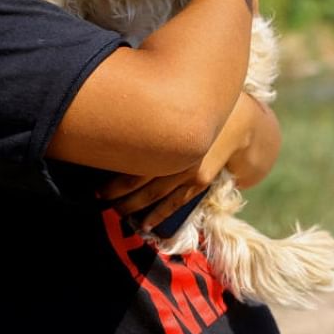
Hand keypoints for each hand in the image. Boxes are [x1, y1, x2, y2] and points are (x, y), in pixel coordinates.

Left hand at [98, 92, 278, 229]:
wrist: (237, 122)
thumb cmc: (198, 111)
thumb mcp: (174, 108)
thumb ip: (150, 119)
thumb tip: (119, 129)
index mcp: (166, 136)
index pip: (131, 164)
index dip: (113, 180)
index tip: (96, 189)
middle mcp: (176, 155)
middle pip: (138, 181)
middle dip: (117, 195)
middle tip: (100, 201)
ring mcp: (189, 170)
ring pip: (154, 194)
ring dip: (134, 207)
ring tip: (117, 213)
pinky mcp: (200, 180)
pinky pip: (175, 202)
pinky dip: (158, 215)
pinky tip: (144, 225)